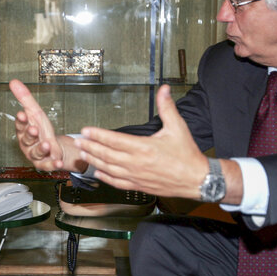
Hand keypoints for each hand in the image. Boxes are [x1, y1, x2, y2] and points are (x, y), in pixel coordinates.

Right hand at [9, 79, 84, 171]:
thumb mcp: (36, 112)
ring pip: (36, 153)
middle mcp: (27, 144)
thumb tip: (13, 81)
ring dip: (42, 148)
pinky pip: (47, 165)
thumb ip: (25, 99)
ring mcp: (35, 155)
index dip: (21, 121)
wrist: (55, 148)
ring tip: (47, 144)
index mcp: (23, 131)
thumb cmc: (42, 130)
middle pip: (26, 140)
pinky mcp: (45, 164)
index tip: (22, 115)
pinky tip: (58, 162)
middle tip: (34, 129)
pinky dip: (52, 164)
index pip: (20, 125)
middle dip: (30, 135)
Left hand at [74, 84, 207, 197]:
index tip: (86, 130)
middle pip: (107, 155)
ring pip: (109, 169)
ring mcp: (136, 176)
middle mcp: (136, 163)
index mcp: (144, 147)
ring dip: (94, 161)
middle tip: (79, 141)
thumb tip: (163, 89)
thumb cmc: (187, 155)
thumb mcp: (178, 127)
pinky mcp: (139, 186)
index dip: (98, 135)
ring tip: (83, 154)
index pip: (114, 140)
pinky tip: (98, 173)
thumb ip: (167, 107)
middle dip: (91, 147)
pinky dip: (105, 178)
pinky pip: (117, 183)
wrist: (197, 180)